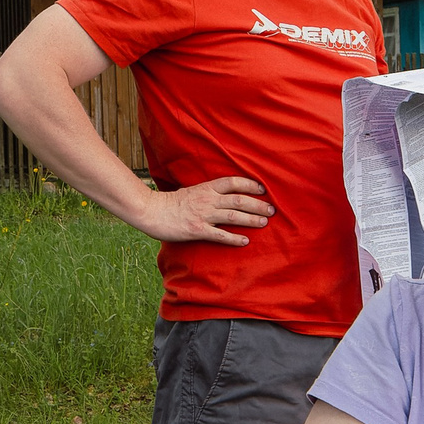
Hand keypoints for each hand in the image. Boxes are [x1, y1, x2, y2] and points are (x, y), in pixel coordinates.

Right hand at [138, 176, 273, 246]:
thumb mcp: (191, 191)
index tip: (263, 189)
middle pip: (239, 200)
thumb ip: (207, 192)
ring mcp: (203, 215)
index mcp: (206, 188)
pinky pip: (220, 235)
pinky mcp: (197, 230)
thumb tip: (222, 194)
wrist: (151, 211)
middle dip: (258, 204)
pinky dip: (234, 238)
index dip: (250, 184)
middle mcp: (207, 199)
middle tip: (272, 209)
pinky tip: (245, 241)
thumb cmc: (170, 202)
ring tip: (264, 223)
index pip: (233, 182)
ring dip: (251, 219)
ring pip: (233, 216)